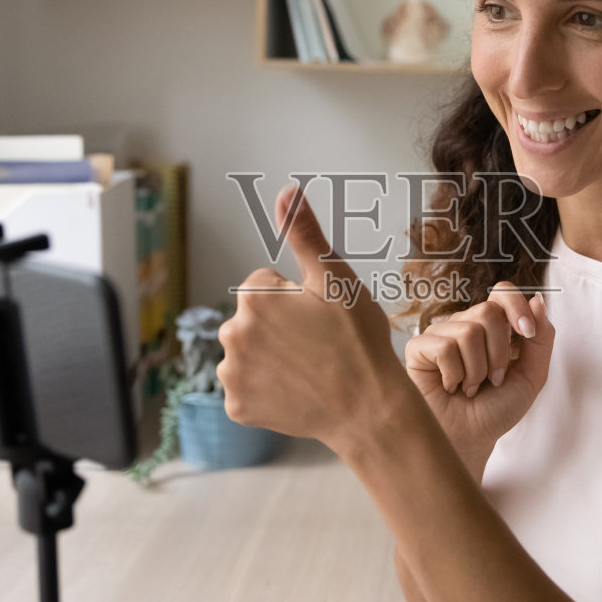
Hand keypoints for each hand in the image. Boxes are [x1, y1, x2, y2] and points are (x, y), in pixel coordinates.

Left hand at [215, 185, 412, 449]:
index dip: (296, 297)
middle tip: (318, 344)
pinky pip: (247, 388)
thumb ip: (305, 234)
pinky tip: (296, 391)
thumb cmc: (359, 342)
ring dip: (270, 356)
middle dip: (279, 325)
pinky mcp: (237, 406)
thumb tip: (285, 191)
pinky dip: (267, 389)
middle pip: (253, 318)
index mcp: (252, 297)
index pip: (266, 284)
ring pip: (249, 352)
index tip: (320, 317)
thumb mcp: (336, 280)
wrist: (370, 410)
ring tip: (309, 368)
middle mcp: (231, 334)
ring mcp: (232, 374)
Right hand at [402, 284, 554, 462]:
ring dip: (477, 370)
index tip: (527, 333)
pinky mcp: (418, 349)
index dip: (516, 306)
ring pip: (468, 332)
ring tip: (470, 388)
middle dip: (499, 353)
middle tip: (493, 380)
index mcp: (490, 327)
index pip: (502, 293)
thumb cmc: (496, 410)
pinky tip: (450, 387)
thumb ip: (541, 339)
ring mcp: (439, 335)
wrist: (471, 440)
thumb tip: (538, 299)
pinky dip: (455, 374)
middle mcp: (463, 325)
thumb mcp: (531, 376)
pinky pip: (445, 348)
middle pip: (488, 312)